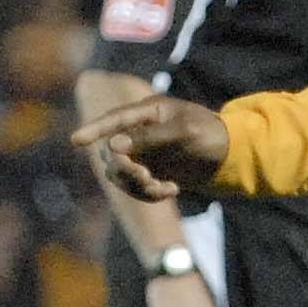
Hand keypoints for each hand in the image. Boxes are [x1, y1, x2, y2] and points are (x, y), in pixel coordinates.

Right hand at [71, 95, 229, 199]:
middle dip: (125, 169)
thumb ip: (150, 137)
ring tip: (163, 188)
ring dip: (136, 185)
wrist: (231, 156)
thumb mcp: (185, 132)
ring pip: (119, 174)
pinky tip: (172, 190)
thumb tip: (114, 145)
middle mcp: (139, 132)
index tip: (76, 140)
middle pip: (111, 153)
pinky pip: (135, 188)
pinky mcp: (149, 172)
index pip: (114, 120)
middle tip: (147, 178)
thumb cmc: (211, 134)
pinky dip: (148, 194)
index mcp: (147, 112)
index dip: (93, 129)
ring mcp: (143, 153)